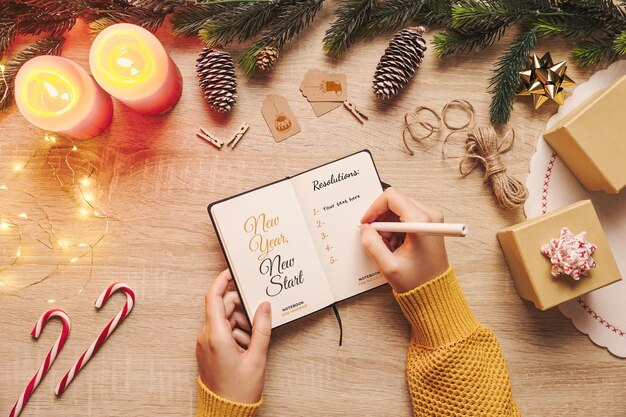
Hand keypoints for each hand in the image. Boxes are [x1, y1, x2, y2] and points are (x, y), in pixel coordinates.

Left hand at [196, 269, 271, 403]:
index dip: (222, 280)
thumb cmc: (239, 390)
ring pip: (223, 319)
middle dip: (240, 307)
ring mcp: (205, 343)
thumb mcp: (257, 357)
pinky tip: (246, 345)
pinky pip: (221, 330)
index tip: (232, 271)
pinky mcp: (208, 349)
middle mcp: (206, 336)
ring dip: (239, 321)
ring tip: (252, 340)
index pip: (214, 297)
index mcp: (216, 335)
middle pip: (222, 307)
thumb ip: (261, 328)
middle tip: (257, 316)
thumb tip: (264, 305)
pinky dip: (235, 331)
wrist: (225, 412)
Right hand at [360, 188, 448, 292]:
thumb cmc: (418, 281)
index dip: (374, 208)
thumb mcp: (389, 266)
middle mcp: (430, 216)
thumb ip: (372, 244)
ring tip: (388, 245)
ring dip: (388, 225)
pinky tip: (395, 245)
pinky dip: (395, 229)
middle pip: (395, 202)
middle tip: (376, 237)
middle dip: (381, 219)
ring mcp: (431, 219)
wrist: (435, 291)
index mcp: (421, 222)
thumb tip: (365, 229)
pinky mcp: (429, 224)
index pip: (392, 197)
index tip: (367, 222)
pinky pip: (405, 217)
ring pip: (399, 209)